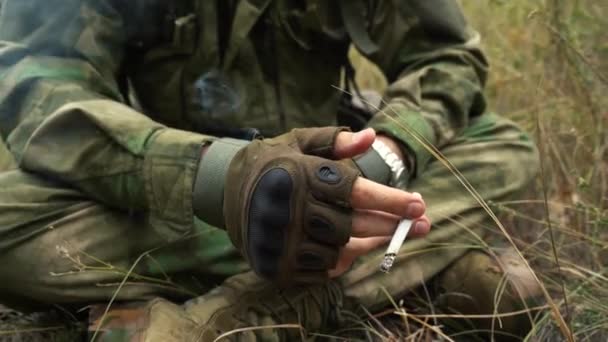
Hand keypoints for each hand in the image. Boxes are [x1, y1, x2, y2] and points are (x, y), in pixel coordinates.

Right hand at [223, 127, 429, 284]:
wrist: (223, 190)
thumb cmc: (271, 162)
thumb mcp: (298, 142)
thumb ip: (334, 141)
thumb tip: (371, 137)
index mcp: (296, 174)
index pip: (353, 190)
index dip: (390, 199)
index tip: (418, 204)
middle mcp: (287, 209)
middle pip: (352, 226)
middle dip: (391, 225)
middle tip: (422, 224)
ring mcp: (280, 240)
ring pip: (340, 251)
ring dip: (369, 244)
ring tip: (389, 234)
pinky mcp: (275, 264)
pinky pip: (321, 270)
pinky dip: (342, 261)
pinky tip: (354, 249)